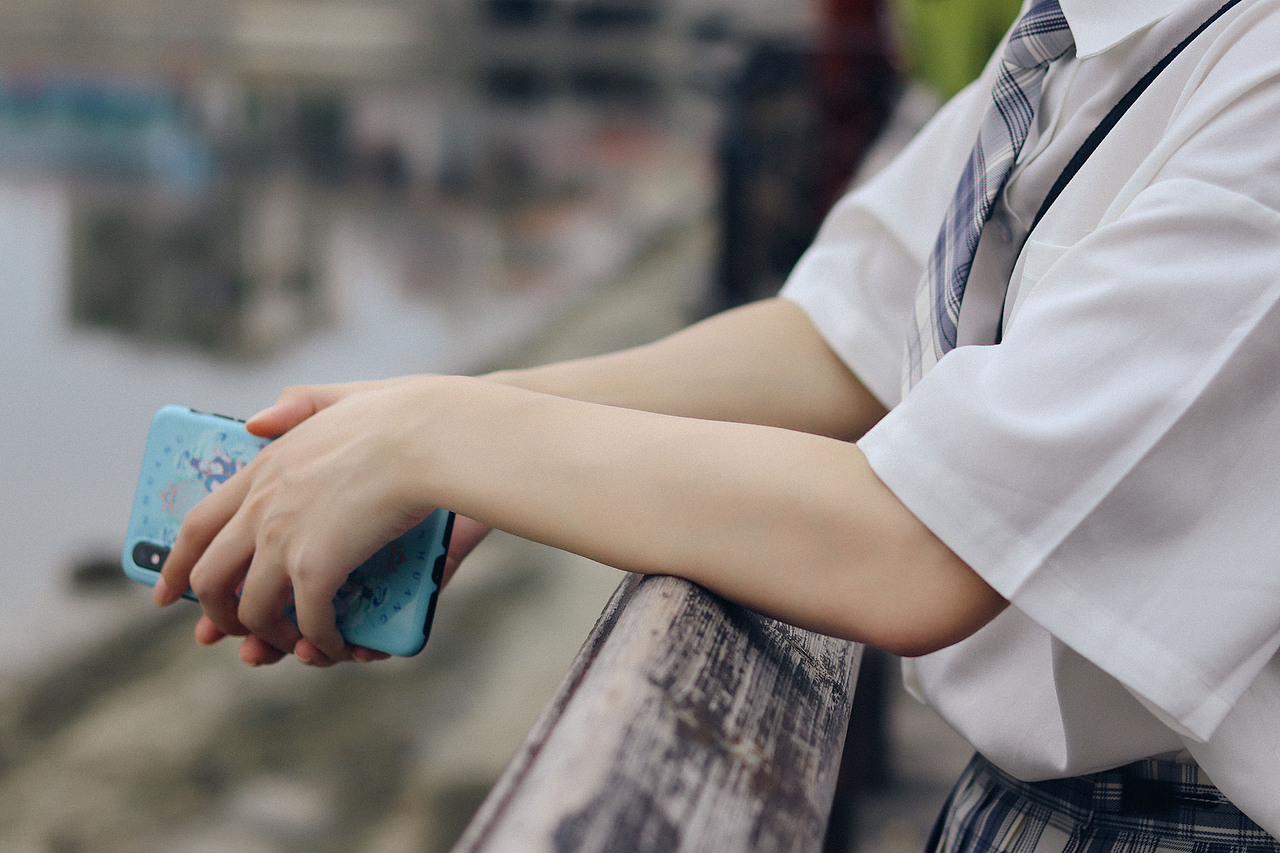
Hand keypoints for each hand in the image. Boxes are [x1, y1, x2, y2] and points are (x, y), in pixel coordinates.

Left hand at [155, 378, 460, 664]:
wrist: (429, 437)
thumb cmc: (400, 415)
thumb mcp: (341, 397)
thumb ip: (298, 405)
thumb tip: (251, 425)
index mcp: (264, 469)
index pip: (197, 525)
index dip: (178, 565)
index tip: (166, 593)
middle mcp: (262, 508)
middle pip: (210, 578)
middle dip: (217, 615)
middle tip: (233, 635)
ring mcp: (284, 540)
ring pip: (253, 611)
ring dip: (272, 639)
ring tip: (298, 645)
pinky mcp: (317, 567)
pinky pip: (309, 622)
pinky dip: (323, 642)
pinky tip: (338, 646)